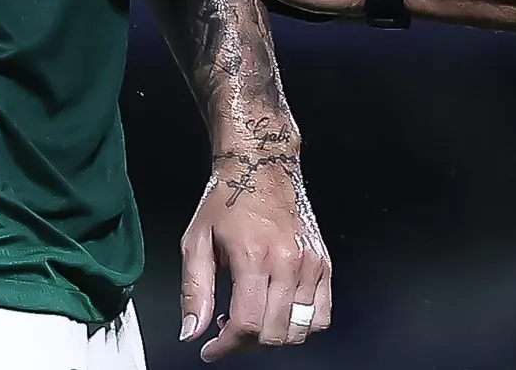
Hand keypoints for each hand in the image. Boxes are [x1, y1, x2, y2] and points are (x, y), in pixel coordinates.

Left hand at [178, 137, 331, 357]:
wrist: (262, 165)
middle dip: (246, 344)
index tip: (210, 349)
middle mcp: (288, 262)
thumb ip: (194, 291)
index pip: (247, 325)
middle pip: (274, 333)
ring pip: (301, 329)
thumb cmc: (228, 197)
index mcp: (254, 256)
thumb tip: (191, 332)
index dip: (225, 347)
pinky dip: (301, 326)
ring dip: (274, 336)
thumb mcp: (196, 241)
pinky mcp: (324, 263)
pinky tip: (278, 312)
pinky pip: (322, 314)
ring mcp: (311, 263)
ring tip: (253, 318)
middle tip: (227, 331)